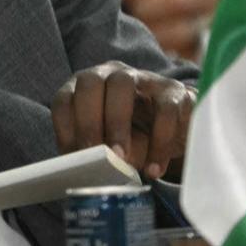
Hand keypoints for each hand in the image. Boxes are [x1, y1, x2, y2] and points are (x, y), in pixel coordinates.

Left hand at [50, 61, 194, 181]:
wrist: (181, 131)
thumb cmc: (137, 139)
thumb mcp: (112, 147)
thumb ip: (97, 155)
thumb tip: (86, 171)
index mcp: (88, 88)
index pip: (65, 98)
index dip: (64, 127)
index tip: (73, 157)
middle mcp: (111, 74)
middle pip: (90, 82)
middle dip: (89, 121)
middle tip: (95, 155)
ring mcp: (143, 77)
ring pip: (122, 83)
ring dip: (117, 123)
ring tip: (121, 159)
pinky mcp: (174, 90)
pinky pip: (164, 108)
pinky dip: (159, 141)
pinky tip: (154, 169)